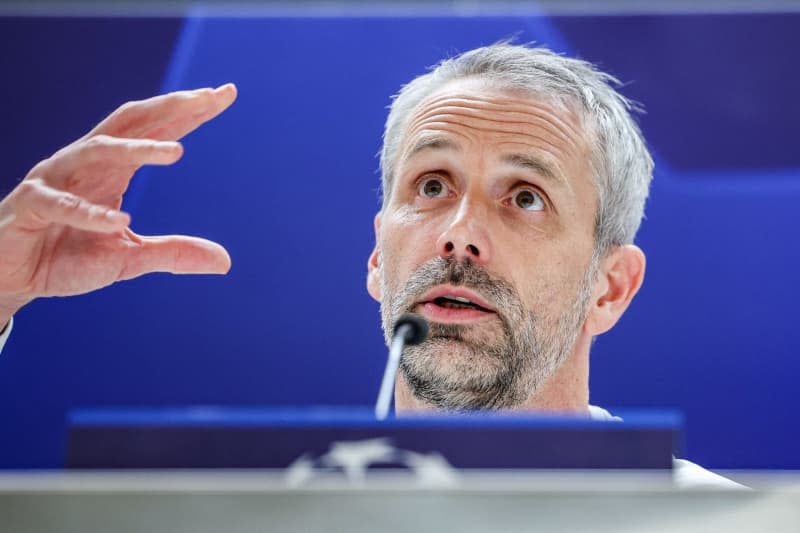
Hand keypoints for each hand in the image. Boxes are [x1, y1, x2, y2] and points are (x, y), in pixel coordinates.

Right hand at [0, 84, 237, 324]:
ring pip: (98, 151)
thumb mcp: (129, 259)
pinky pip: (61, 205)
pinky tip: (120, 221)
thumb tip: (225, 262)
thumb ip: (173, 254)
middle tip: (208, 98)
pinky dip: (89, 213)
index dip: (189, 112)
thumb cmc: (67, 257)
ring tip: (177, 151)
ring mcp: (56, 180)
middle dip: (171, 108)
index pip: (156, 130)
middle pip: (131, 123)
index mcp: (113, 170)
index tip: (225, 94)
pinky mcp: (30, 206)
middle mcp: (87, 164)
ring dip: (137, 149)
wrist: (11, 277)